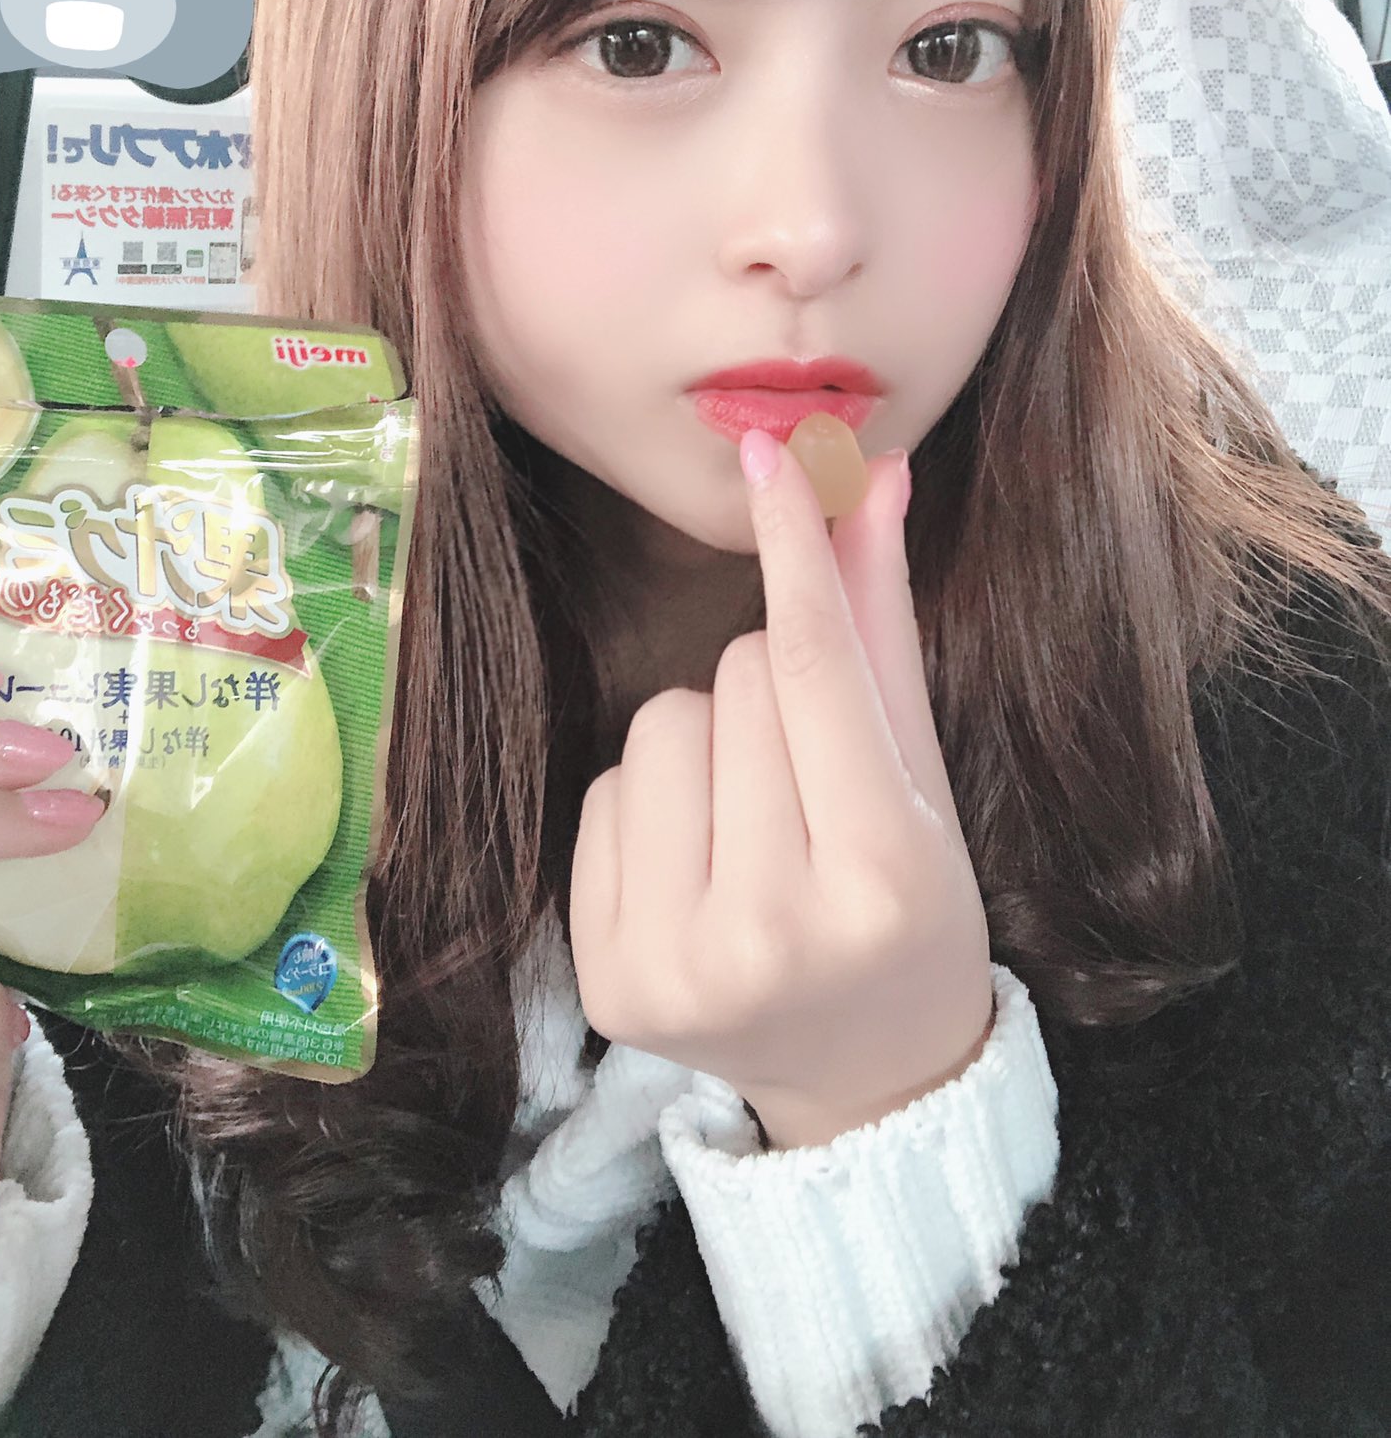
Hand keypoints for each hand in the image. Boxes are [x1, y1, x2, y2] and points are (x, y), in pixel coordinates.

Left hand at [569, 433, 993, 1150]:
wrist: (864, 1074)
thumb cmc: (910, 910)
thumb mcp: (922, 780)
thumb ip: (885, 632)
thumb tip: (871, 475)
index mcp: (879, 877)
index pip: (814, 669)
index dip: (793, 551)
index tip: (770, 453)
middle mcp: (772, 930)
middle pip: (732, 682)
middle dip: (769, 686)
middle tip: (809, 771)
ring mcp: (676, 963)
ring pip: (659, 722)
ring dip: (707, 737)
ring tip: (755, 819)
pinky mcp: (606, 981)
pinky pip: (609, 788)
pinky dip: (657, 798)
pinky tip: (703, 861)